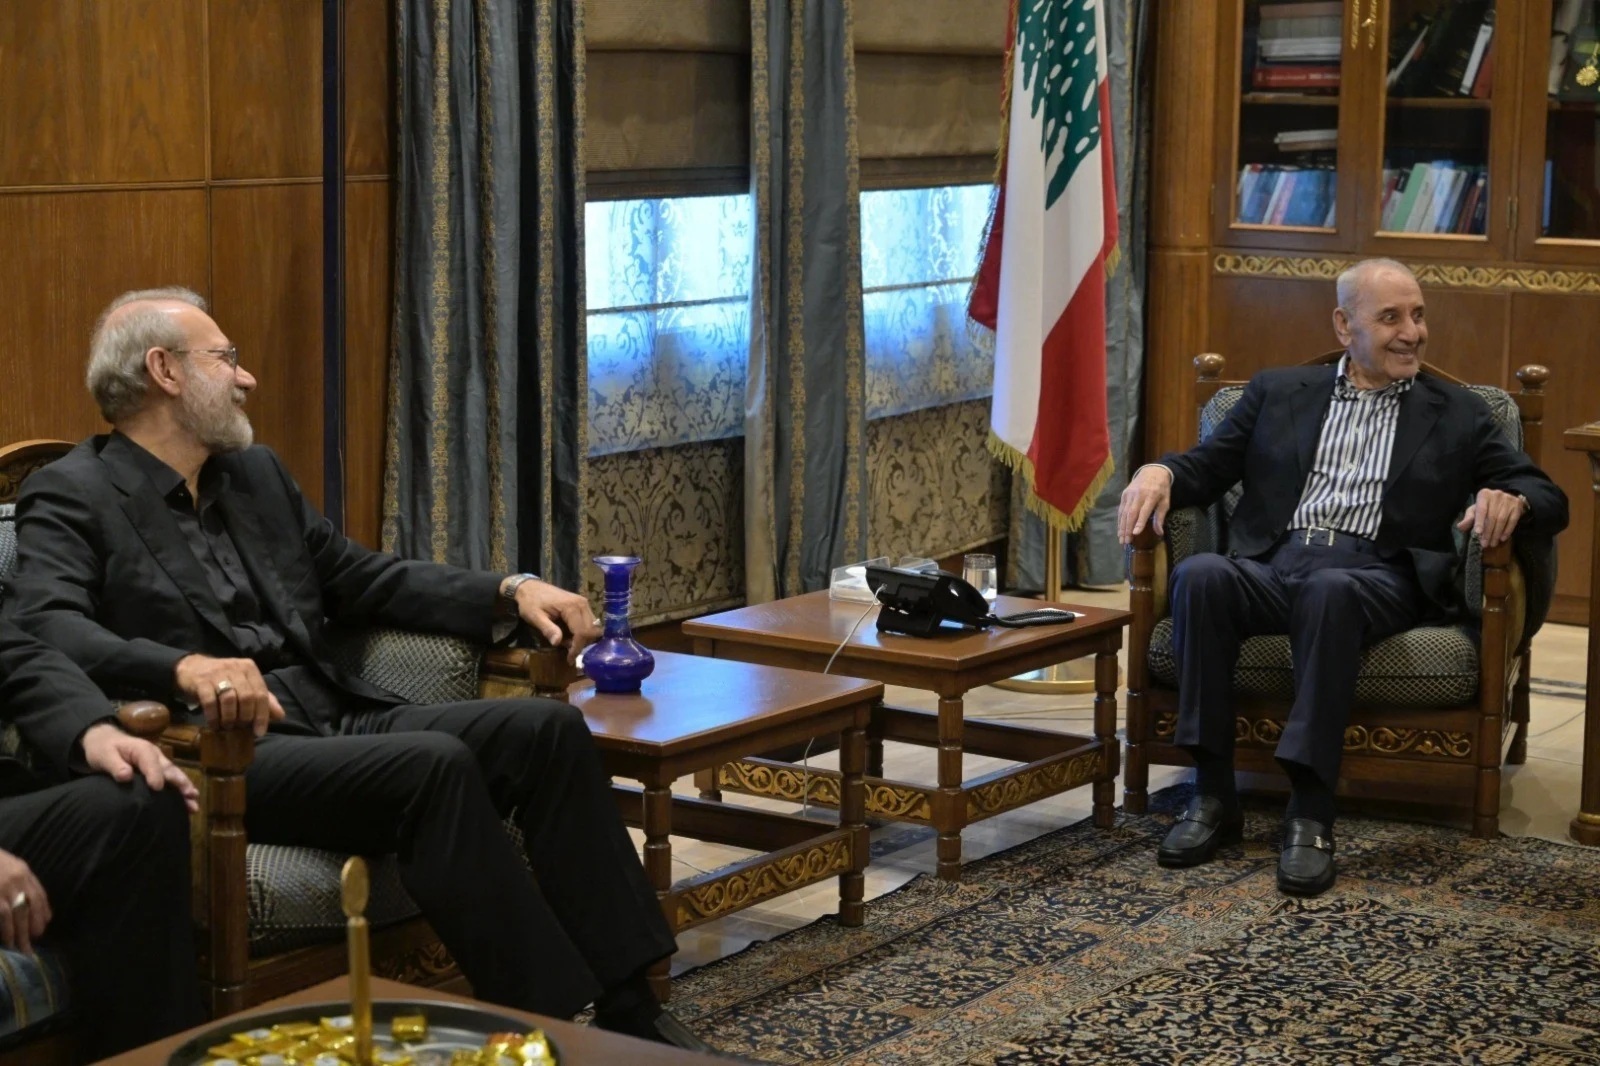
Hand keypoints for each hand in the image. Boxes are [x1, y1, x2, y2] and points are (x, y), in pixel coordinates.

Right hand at [0, 850, 49, 953]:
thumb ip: (21, 880)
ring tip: (21, 948)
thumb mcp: (10, 865)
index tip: (44, 925)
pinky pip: (1, 915)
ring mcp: (2, 889)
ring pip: (16, 914)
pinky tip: (7, 940)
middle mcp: (16, 880)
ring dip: (19, 933)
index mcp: (23, 871)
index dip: (43, 912)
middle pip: (29, 907)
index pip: (39, 895)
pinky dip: (5, 929)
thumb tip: (31, 903)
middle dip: (33, 927)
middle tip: (34, 942)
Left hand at [81, 723, 199, 812]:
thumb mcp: (104, 755)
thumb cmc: (103, 748)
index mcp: (142, 750)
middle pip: (170, 769)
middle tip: (189, 795)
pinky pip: (171, 779)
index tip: (157, 788)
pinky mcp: (158, 770)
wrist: (105, 741)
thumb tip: (126, 776)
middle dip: (180, 782)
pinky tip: (188, 801)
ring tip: (194, 800)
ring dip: (185, 787)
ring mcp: (159, 762)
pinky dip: (181, 789)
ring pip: (174, 774)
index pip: (151, 762)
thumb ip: (115, 765)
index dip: (155, 775)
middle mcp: (155, 755)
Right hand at [173, 654, 284, 735]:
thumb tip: (280, 716)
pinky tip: (214, 725)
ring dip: (229, 718)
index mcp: (250, 669)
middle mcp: (235, 668)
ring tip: (227, 727)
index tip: (259, 732)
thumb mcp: (244, 684)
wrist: (192, 667)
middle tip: (240, 727)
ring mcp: (217, 673)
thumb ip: (262, 698)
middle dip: (245, 716)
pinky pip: (210, 701)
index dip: (262, 715)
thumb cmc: (223, 679)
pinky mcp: (201, 681)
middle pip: (247, 697)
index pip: (261, 693)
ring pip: (230, 699)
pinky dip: (214, 716)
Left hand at [512, 579, 601, 663]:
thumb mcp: (534, 617)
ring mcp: (584, 604)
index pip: (582, 632)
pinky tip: (569, 634)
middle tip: (566, 649)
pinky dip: (582, 632)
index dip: (577, 648)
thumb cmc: (530, 602)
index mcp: (571, 606)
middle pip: (591, 631)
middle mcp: (582, 604)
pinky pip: (589, 622)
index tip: (569, 659)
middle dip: (580, 644)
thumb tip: (557, 643)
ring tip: (566, 641)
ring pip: (592, 627)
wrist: (529, 587)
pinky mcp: (582, 605)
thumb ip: (547, 629)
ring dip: (582, 638)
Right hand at [1118, 465, 1173, 544]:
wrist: (1152, 472)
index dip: (1139, 522)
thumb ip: (1161, 516)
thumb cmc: (1161, 489)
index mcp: (1151, 495)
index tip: (1135, 533)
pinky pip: (1121, 509)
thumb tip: (1159, 533)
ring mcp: (1129, 494)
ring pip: (1124, 512)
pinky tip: (1120, 530)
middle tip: (1126, 542)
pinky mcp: (1124, 494)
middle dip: (1127, 528)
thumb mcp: (1165, 501)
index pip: (1144, 511)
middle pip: (1131, 513)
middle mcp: (1138, 495)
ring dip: (1122, 527)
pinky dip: (1120, 521)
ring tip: (1121, 539)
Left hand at [1456, 488, 1526, 548]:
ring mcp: (1508, 499)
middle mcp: (1497, 494)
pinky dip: (1507, 530)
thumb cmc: (1487, 506)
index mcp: (1484, 494)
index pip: (1481, 510)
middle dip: (1488, 532)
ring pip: (1502, 519)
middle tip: (1485, 544)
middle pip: (1492, 517)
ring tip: (1493, 543)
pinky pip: (1513, 520)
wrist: (1506, 500)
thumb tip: (1460, 527)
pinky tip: (1503, 538)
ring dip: (1496, 534)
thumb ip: (1469, 518)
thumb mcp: (1476, 509)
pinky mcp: (1517, 505)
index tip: (1478, 533)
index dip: (1479, 522)